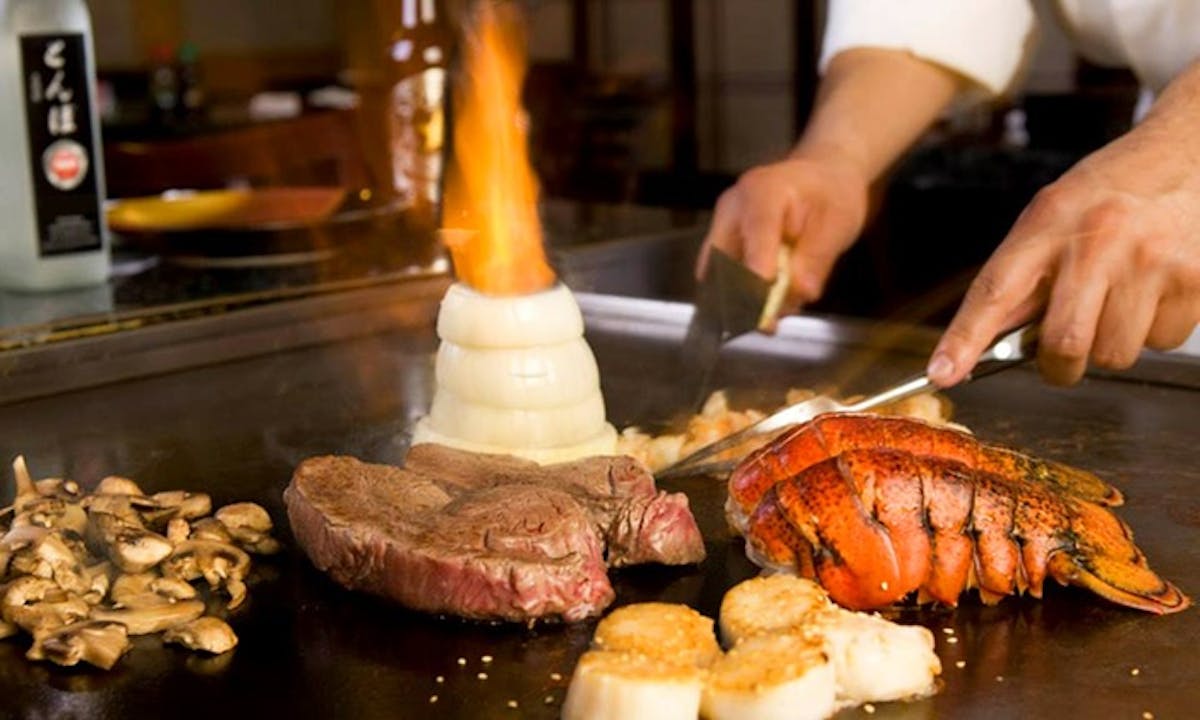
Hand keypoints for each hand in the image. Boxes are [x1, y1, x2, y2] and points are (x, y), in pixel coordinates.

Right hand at [697, 154, 869, 318]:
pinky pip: (726, 278)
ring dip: (745, 302)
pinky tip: (772, 302)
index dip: (756, 269)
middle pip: (722, 259)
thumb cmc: (831, 194)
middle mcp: (733, 208)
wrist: (821, 176)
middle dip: (740, 298)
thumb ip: (817, 260)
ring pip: (719, 275)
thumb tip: (801, 293)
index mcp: (764, 191)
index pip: (755, 232)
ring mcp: (723, 227)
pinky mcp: (724, 245)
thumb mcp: (838, 224)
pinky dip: (746, 297)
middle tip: (767, 326)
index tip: (763, 305)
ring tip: (776, 315)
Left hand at [928, 118, 1199, 386]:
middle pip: (1063, 342)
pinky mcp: (1194, 278)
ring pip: (1113, 355)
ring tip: (1118, 300)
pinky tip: (1153, 291)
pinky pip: (1161, 343)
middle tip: (1061, 353)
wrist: (1187, 152)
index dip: (964, 339)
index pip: (995, 289)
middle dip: (1058, 365)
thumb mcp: (1053, 214)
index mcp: (1049, 222)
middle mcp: (1098, 240)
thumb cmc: (1111, 191)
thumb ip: (1021, 275)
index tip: (941, 374)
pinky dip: (1153, 331)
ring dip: (1110, 344)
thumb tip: (979, 342)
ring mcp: (1150, 260)